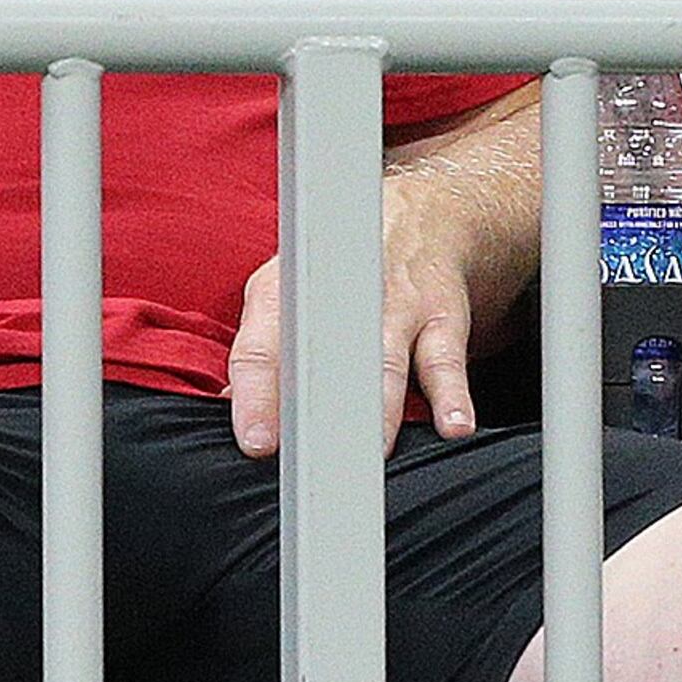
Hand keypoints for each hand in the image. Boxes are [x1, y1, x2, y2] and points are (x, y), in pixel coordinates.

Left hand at [223, 178, 486, 460]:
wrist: (422, 216)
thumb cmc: (340, 269)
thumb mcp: (286, 292)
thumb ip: (261, 354)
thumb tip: (228, 407)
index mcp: (288, 294)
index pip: (262, 349)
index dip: (257, 396)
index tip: (259, 443)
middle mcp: (340, 296)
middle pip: (325, 361)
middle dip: (318, 413)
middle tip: (314, 465)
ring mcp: (394, 306)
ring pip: (385, 363)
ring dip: (382, 410)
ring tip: (375, 451)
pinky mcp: (442, 317)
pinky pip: (445, 360)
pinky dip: (453, 396)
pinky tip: (454, 426)